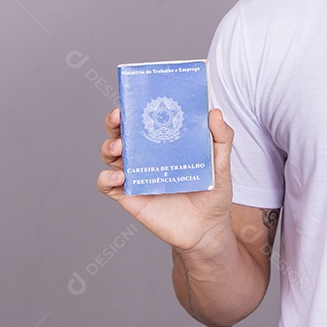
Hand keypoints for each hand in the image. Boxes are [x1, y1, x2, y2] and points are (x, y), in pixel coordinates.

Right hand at [97, 106, 234, 252]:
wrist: (207, 229)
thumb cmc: (213, 193)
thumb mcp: (221, 164)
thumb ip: (221, 138)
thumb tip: (215, 112)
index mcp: (164, 143)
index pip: (145, 119)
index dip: (136, 106)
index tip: (135, 97)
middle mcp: (146, 156)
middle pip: (121, 132)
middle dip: (114, 121)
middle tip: (118, 117)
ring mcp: (135, 175)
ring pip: (110, 155)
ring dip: (108, 147)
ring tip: (119, 147)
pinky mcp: (129, 196)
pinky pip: (107, 186)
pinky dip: (105, 179)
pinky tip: (118, 177)